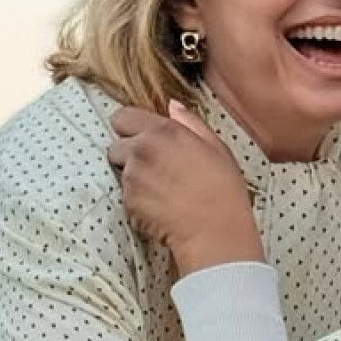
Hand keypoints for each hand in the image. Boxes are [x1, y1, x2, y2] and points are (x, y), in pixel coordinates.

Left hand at [107, 102, 263, 273]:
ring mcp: (132, 178)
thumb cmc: (223, 191)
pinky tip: (161, 208)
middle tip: (154, 170)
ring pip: (122, 173)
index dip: (131, 128)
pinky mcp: (128, 203)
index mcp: (163, 131)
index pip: (123, 117)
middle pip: (116, 146)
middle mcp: (142, 150)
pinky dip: (139, 203)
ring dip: (135, 180)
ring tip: (163, 192)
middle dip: (129, 155)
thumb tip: (172, 107)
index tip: (141, 138)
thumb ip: (191, 122)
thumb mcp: (217, 148)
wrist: (216, 233)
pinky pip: (127, 198)